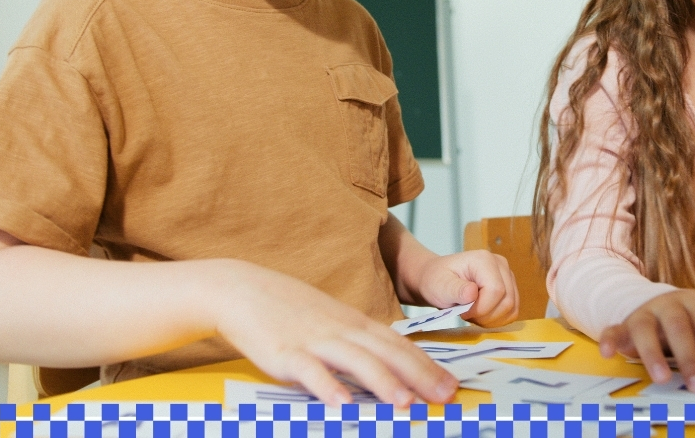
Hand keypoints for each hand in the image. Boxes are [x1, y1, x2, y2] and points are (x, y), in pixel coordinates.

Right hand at [215, 261, 457, 406]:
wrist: (243, 289)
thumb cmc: (290, 310)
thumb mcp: (332, 321)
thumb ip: (358, 343)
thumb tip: (388, 369)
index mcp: (355, 323)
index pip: (399, 345)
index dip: (427, 365)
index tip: (451, 385)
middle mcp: (342, 329)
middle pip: (387, 352)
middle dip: (419, 376)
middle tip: (444, 397)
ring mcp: (315, 340)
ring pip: (356, 360)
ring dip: (383, 382)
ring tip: (405, 404)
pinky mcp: (286, 352)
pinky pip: (311, 371)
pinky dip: (328, 387)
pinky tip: (342, 405)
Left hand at [414, 251, 519, 326]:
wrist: (436, 279)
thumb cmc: (436, 281)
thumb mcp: (439, 286)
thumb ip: (455, 289)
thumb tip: (472, 293)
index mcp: (484, 260)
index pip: (496, 291)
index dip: (481, 308)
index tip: (463, 311)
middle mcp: (500, 264)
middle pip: (507, 301)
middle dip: (486, 316)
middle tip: (466, 313)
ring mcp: (507, 276)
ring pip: (512, 308)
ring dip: (491, 319)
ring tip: (472, 313)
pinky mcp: (510, 288)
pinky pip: (512, 311)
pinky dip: (497, 319)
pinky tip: (481, 314)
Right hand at [599, 288, 694, 392]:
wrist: (652, 304)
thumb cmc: (687, 320)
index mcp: (693, 301)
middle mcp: (668, 303)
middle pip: (679, 327)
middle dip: (690, 358)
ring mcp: (643, 313)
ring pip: (646, 329)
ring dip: (653, 354)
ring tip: (662, 379)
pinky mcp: (623, 324)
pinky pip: (613, 329)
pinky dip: (609, 339)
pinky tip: (608, 353)